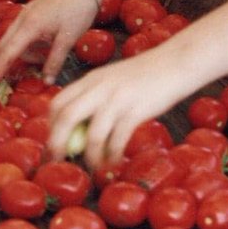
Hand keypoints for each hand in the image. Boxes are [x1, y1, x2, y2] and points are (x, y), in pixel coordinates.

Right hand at [0, 0, 98, 85]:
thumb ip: (55, 61)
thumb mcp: (68, 39)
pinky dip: (28, 43)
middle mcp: (23, 18)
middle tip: (17, 76)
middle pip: (5, 45)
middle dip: (7, 62)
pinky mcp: (32, 10)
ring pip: (14, 38)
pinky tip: (45, 45)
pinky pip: (21, 30)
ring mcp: (26, 12)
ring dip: (23, 52)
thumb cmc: (79, 10)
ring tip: (45, 57)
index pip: (8, 52)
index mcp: (30, 26)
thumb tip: (46, 82)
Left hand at [47, 43, 189, 168]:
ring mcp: (118, 99)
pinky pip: (117, 140)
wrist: (176, 62)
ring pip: (93, 134)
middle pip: (67, 117)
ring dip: (91, 156)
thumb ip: (96, 96)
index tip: (54, 141)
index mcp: (91, 79)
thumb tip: (80, 125)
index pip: (59, 101)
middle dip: (57, 142)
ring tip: (95, 166)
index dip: (51, 124)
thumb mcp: (113, 79)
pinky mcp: (136, 110)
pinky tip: (115, 160)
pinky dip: (113, 155)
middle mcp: (100, 87)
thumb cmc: (147, 74)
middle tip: (58, 160)